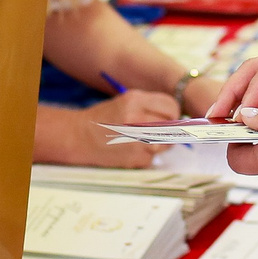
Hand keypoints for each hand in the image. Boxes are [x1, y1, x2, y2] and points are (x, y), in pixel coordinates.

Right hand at [33, 91, 176, 168]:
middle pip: (171, 126)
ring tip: (140, 140)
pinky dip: (146, 156)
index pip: (172, 106)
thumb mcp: (126, 102)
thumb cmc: (104, 118)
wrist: (79, 136)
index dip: (173, 113)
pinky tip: (130, 150)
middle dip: (168, 130)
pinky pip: (153, 158)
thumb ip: (150, 107)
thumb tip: (178, 119)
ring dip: (158, 144)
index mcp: (135, 100)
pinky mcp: (135, 158)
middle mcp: (137, 119)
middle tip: (156, 131)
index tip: (169, 117)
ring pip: (166, 144)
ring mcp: (138, 141)